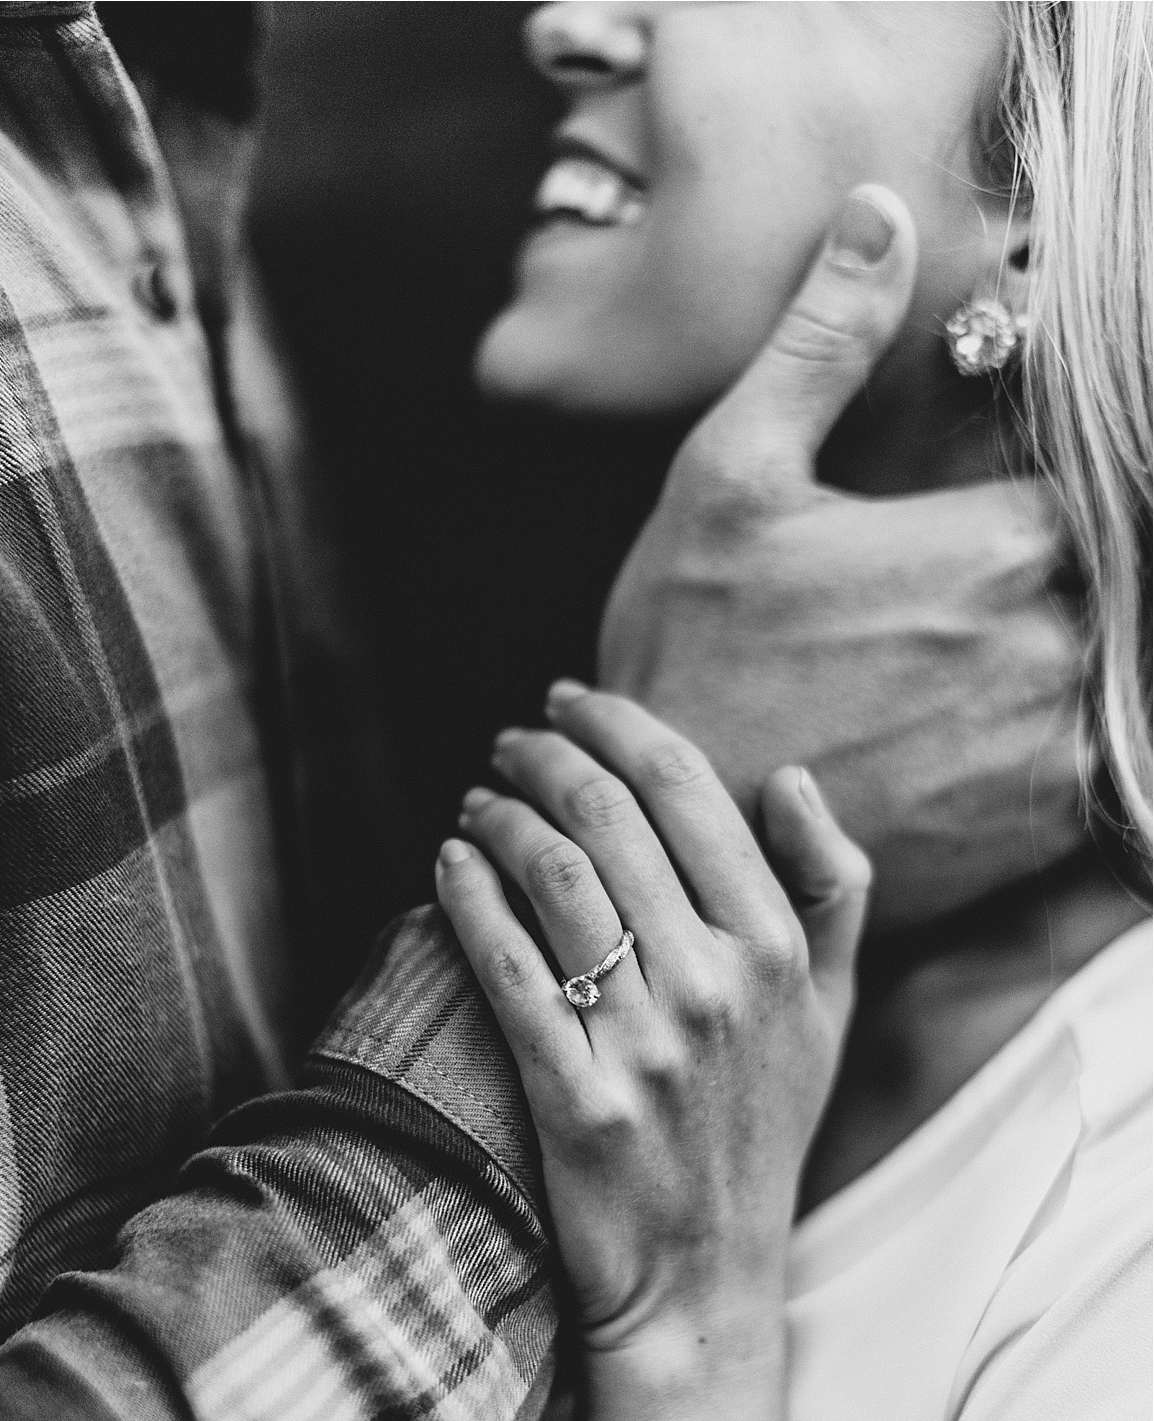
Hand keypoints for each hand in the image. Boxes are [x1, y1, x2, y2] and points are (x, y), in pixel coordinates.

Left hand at [434, 686, 870, 1370]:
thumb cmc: (760, 1132)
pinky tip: (445, 864)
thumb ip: (831, 892)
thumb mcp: (827, 1014)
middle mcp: (717, 985)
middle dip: (544, 754)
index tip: (569, 701)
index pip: (687, 791)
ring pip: (552, 878)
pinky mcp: (576, 1100)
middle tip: (508, 741)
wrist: (703, 1282)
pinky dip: (466, 897)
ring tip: (475, 799)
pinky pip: (507, 968)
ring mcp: (646, 1044)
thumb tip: (791, 778)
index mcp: (778, 950)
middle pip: (609, 818)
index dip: (617, 724)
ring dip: (498, 814)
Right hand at [598, 185, 1084, 927]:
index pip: (1095, 480)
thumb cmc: (692, 654)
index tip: (960, 520)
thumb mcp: (729, 480)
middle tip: (921, 608)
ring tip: (924, 677)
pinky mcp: (1043, 832)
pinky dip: (1038, 740)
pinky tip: (943, 737)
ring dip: (1040, 658)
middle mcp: (1058, 646)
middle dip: (1031, 576)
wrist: (673, 845)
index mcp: (1001, 542)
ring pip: (1102, 666)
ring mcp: (1057, 748)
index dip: (1031, 490)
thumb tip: (882, 217)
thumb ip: (823, 346)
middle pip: (1106, 576)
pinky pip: (1089, 761)